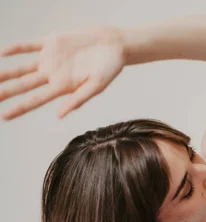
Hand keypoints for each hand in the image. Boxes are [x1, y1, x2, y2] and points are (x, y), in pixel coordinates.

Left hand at [0, 25, 125, 119]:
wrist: (115, 44)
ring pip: (23, 67)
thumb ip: (79, 99)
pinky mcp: (52, 42)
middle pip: (25, 85)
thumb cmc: (110, 68)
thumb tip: (59, 115)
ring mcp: (51, 58)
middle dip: (7, 91)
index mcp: (64, 87)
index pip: (36, 100)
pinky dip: (17, 48)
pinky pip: (30, 45)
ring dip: (7, 72)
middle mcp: (54, 74)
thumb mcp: (97, 85)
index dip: (20, 108)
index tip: (4, 116)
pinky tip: (3, 52)